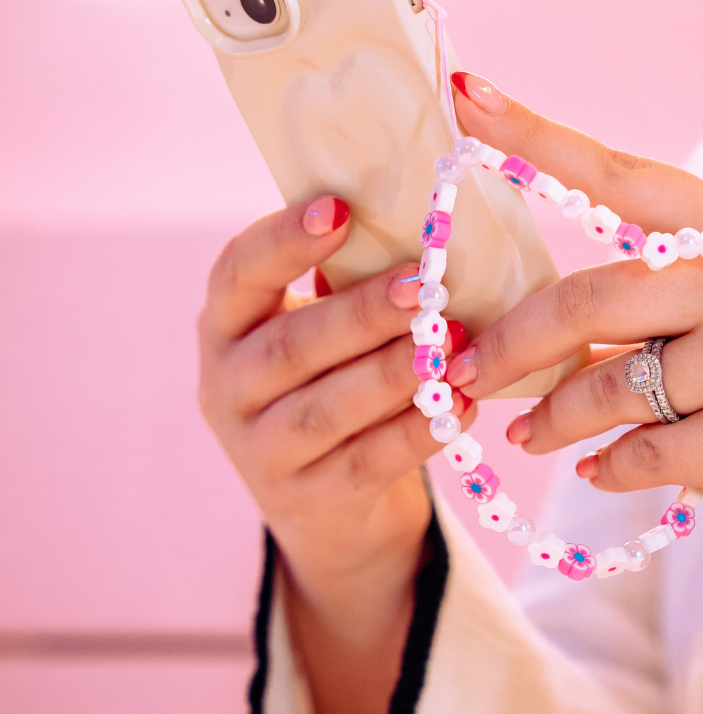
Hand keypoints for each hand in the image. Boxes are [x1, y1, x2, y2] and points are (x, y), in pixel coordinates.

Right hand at [198, 196, 473, 713]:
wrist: (326, 504)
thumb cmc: (333, 381)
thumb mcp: (321, 331)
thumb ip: (348, 284)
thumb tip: (420, 226)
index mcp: (226, 326)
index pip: (238, 273)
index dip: (284, 240)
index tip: (340, 209)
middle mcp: (226, 387)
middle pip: (291, 346)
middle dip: (361, 312)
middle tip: (423, 285)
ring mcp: (259, 452)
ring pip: (327, 408)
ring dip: (393, 372)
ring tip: (451, 340)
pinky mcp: (307, 500)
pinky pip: (367, 462)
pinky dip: (418, 432)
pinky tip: (464, 404)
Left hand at [446, 72, 702, 540]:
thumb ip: (670, 288)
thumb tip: (558, 330)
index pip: (617, 173)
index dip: (535, 134)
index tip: (465, 96)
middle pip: (585, 300)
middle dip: (510, 344)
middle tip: (461, 371)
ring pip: (604, 387)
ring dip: (552, 417)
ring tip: (528, 434)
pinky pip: (642, 455)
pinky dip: (605, 467)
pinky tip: (595, 468)